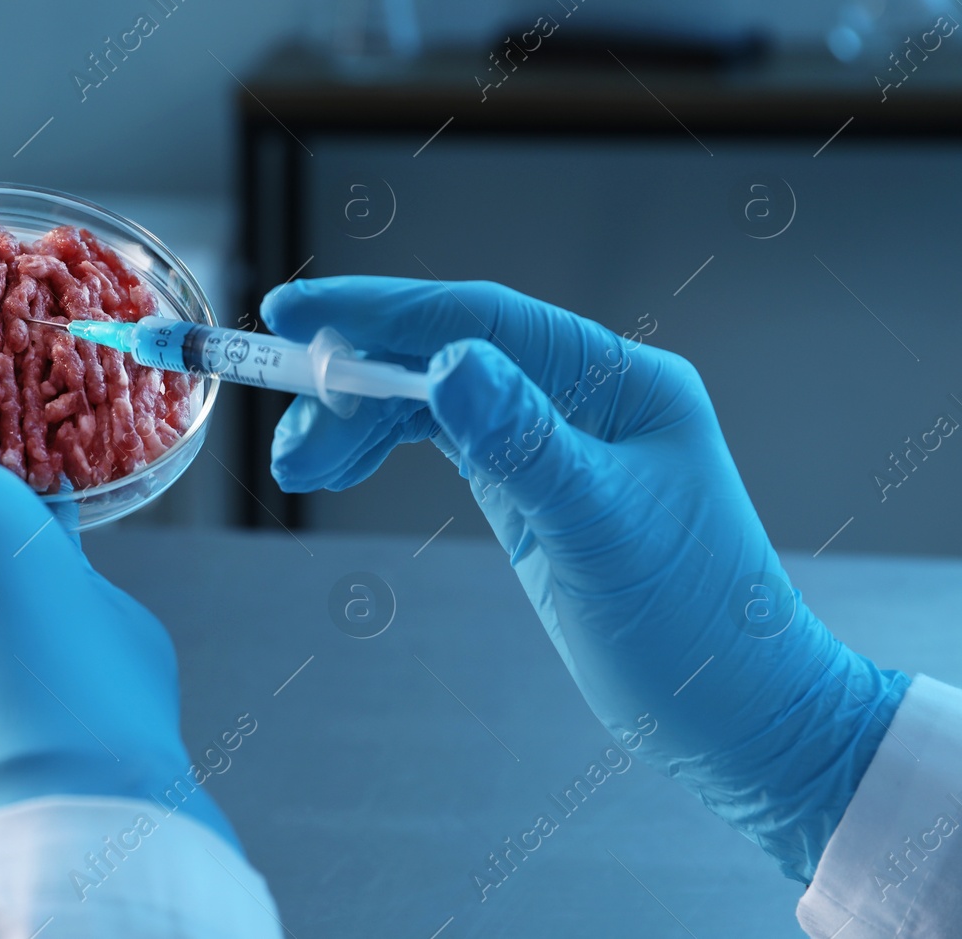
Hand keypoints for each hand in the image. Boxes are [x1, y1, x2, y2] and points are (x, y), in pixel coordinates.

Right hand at [263, 276, 907, 882]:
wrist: (736, 714)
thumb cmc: (694, 630)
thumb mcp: (601, 533)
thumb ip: (522, 442)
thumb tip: (446, 362)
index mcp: (619, 381)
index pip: (481, 320)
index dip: (379, 311)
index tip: (292, 314)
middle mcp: (585, 393)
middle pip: (444, 353)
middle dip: (354, 382)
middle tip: (290, 438)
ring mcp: (555, 436)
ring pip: (433, 397)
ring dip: (358, 420)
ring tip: (296, 463)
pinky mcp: (532, 482)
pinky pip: (443, 438)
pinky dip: (385, 445)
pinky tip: (342, 462)